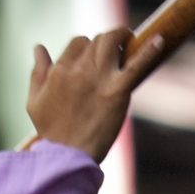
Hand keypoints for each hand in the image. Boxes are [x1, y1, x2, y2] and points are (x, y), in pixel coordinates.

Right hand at [27, 27, 165, 160]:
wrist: (67, 155)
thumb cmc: (50, 132)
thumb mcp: (34, 100)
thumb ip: (37, 72)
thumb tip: (39, 48)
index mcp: (60, 70)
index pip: (78, 43)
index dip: (87, 48)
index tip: (93, 59)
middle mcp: (79, 69)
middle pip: (96, 40)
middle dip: (105, 43)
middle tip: (114, 52)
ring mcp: (100, 79)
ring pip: (111, 42)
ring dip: (121, 37)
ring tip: (128, 41)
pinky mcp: (118, 91)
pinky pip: (136, 65)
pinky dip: (149, 51)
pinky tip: (159, 40)